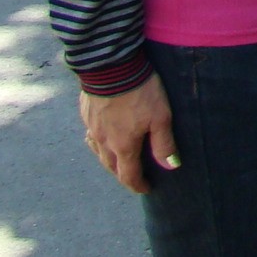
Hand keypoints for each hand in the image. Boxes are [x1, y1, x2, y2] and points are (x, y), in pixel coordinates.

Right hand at [81, 74, 178, 193]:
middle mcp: (103, 141)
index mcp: (122, 146)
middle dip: (122, 175)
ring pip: (98, 152)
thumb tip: (171, 166)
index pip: (128, 175)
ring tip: (118, 159)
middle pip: (111, 166)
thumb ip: (164, 143)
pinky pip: (91, 134)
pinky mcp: (86, 112)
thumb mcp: (160, 117)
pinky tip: (103, 135)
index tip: (146, 189)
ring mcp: (92, 127)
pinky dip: (98, 142)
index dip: (138, 185)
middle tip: (134, 176)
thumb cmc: (140, 92)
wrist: (112, 67)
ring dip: (109, 160)